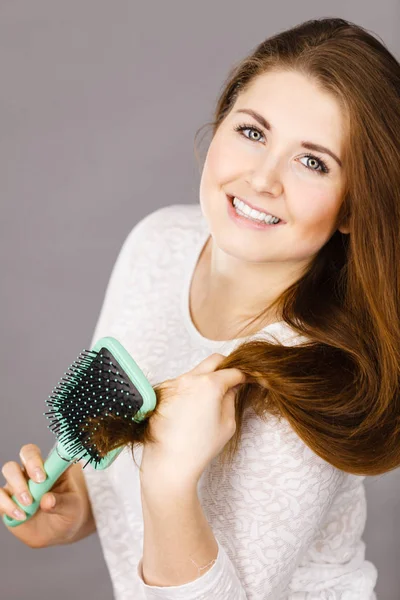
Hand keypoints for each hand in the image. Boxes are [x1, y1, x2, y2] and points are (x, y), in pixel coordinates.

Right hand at [1, 443, 92, 547]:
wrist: (58, 533)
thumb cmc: (68, 513)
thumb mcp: (72, 508)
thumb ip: (62, 502)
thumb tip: (47, 501)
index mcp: (53, 467)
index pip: (47, 451)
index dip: (40, 459)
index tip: (43, 477)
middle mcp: (34, 470)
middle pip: (25, 453)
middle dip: (30, 465)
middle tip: (39, 482)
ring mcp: (19, 483)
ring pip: (10, 470)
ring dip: (18, 486)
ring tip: (28, 504)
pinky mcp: (7, 499)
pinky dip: (6, 504)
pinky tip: (20, 515)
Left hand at [140, 353, 246, 486]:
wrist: (169, 462)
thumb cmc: (200, 447)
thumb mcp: (227, 423)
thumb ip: (231, 398)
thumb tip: (232, 386)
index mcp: (209, 384)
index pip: (232, 371)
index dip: (243, 375)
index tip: (246, 380)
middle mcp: (189, 378)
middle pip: (213, 361)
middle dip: (225, 368)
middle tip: (230, 382)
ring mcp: (173, 383)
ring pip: (196, 372)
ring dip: (205, 379)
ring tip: (208, 403)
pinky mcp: (161, 392)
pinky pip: (181, 383)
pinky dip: (189, 390)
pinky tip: (190, 410)